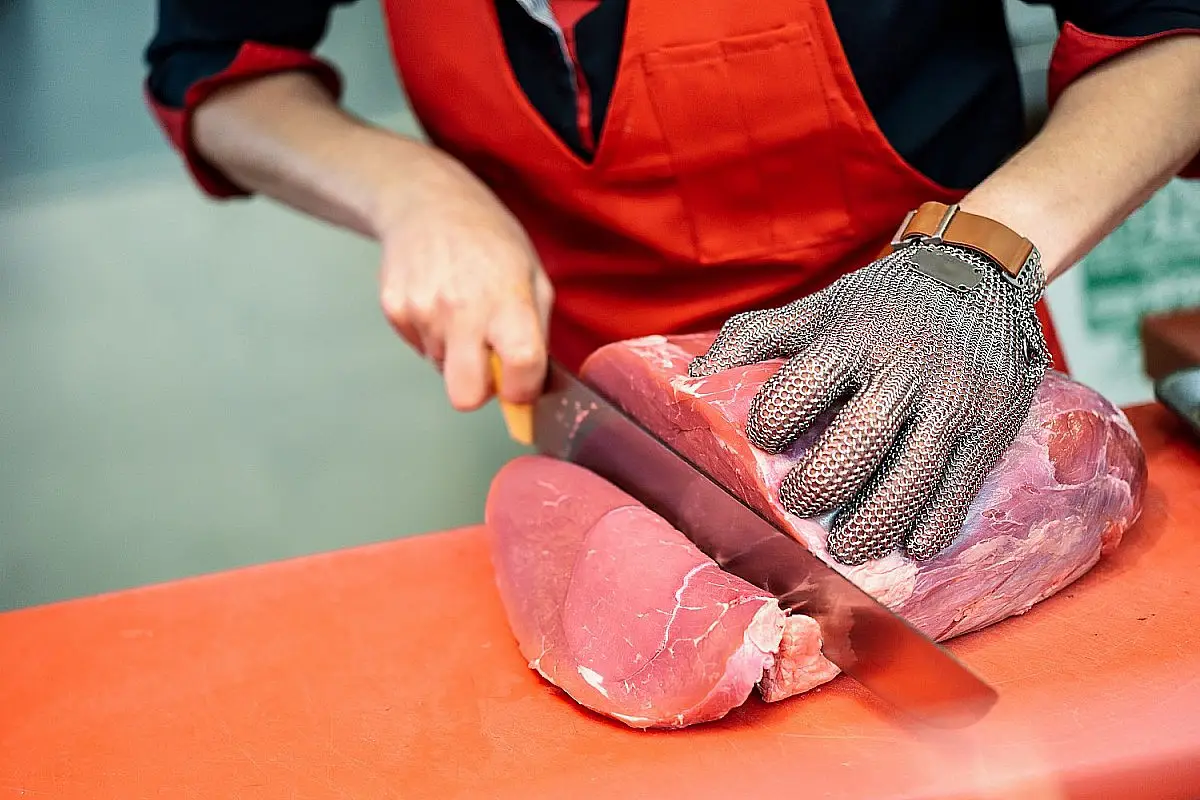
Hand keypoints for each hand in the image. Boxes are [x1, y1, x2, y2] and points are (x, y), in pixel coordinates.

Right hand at [375, 153, 553, 410]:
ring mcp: (423, 311)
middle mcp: (462, 309)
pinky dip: (432, 333)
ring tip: (460, 307)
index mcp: (507, 300)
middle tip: (486, 361)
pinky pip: (419, 347)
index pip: (520, 369)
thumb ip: (536, 333)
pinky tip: (438, 298)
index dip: (523, 390)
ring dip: (455, 351)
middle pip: (465, 396)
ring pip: (443, 368)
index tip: (521, 384)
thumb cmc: (488, 236)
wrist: (426, 200)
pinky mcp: (395, 310)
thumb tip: (534, 387)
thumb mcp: (532, 274)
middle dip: (478, 390)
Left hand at [688, 238, 1050, 564]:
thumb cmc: (880, 304)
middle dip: (820, 485)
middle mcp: (905, 368)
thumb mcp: (818, 308)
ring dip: (873, 523)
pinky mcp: (991, 427)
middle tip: (799, 505)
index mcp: (853, 338)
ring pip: (911, 477)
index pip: (802, 387)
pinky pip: (960, 487)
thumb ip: (755, 338)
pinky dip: (934, 523)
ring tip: (847, 549)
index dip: (775, 421)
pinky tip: (910, 542)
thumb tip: (692, 378)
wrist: (978, 273)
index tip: (768, 440)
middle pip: (857, 443)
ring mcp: (954, 401)